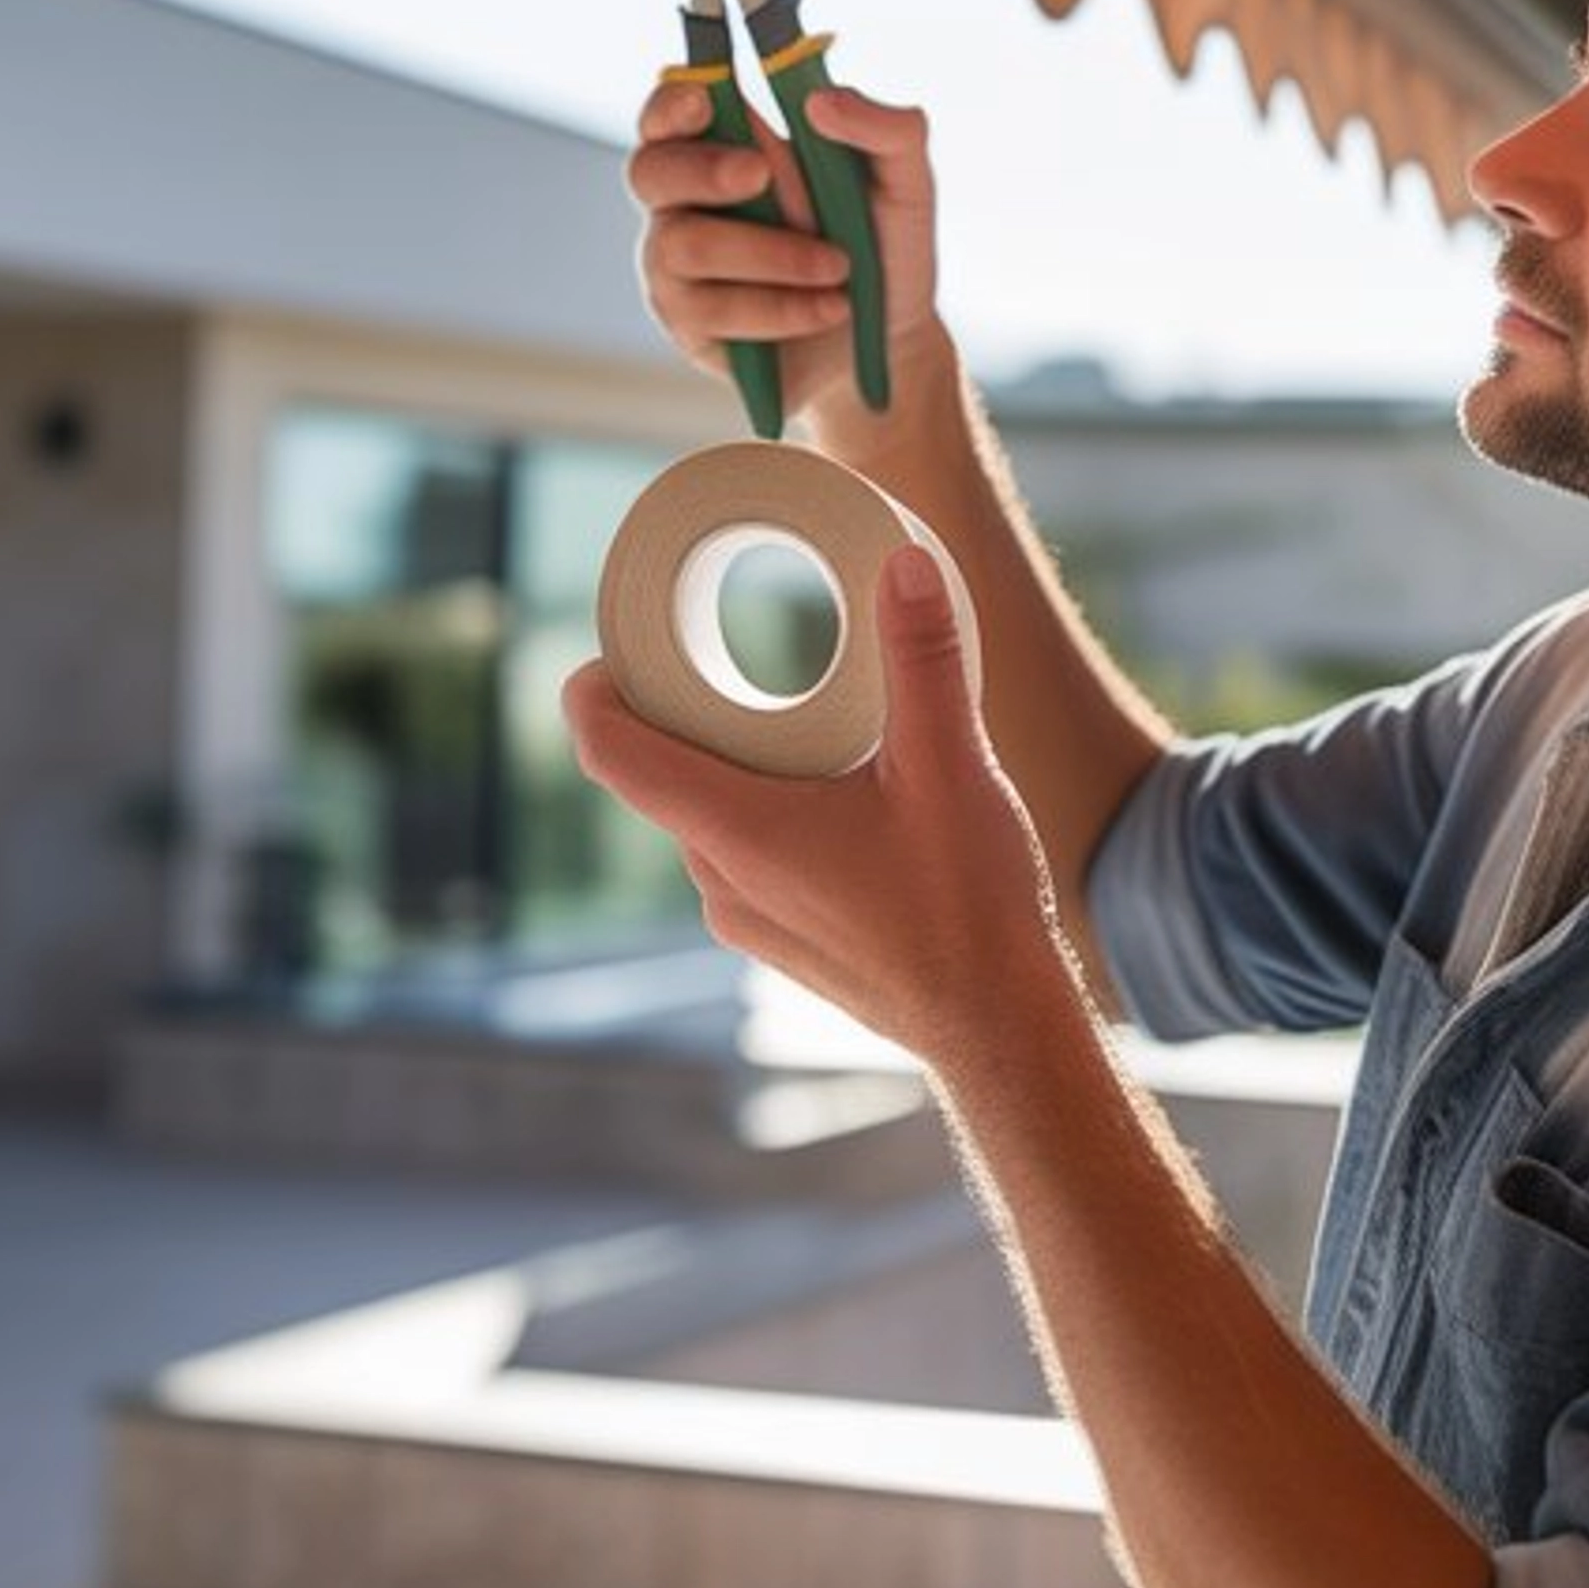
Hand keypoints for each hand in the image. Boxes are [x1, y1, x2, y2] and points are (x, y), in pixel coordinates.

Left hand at [561, 544, 1073, 1078]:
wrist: (997, 1026)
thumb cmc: (967, 905)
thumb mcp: (951, 764)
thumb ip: (924, 656)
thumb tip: (903, 561)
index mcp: (737, 831)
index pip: (612, 755)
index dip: (592, 693)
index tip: (611, 646)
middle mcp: (720, 880)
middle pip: (655, 778)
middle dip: (670, 711)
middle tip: (706, 648)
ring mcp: (744, 918)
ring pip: (699, 819)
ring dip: (720, 764)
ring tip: (772, 709)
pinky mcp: (776, 939)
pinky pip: (733, 857)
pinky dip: (752, 809)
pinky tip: (812, 787)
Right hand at [629, 75, 942, 436]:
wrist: (890, 340)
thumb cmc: (885, 247)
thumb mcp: (907, 184)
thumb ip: (885, 130)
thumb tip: (818, 100)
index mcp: (731, 147)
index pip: (671, 113)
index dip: (672, 103)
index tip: (704, 100)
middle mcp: (690, 201)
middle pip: (649, 170)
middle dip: (702, 169)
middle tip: (760, 174)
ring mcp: (678, 265)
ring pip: (685, 246)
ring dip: (771, 254)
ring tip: (839, 269)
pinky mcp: (689, 325)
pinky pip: (710, 310)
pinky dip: (780, 308)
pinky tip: (828, 310)